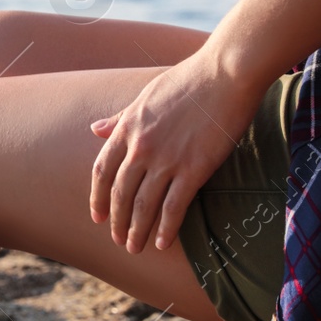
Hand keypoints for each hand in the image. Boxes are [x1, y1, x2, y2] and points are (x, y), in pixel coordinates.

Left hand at [88, 49, 266, 253]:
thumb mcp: (146, 95)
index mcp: (128, 128)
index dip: (97, 197)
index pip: (103, 171)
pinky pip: (174, 206)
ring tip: (134, 248)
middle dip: (116, 220)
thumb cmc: (189, 79)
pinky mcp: (194, 168)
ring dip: (137, 230)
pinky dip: (166, 228)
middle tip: (118, 240)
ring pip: (143, 205)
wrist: (226, 72)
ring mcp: (166, 159)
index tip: (96, 216)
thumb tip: (95, 129)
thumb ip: (121, 118)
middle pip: (120, 193)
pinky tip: (163, 244)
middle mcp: (141, 147)